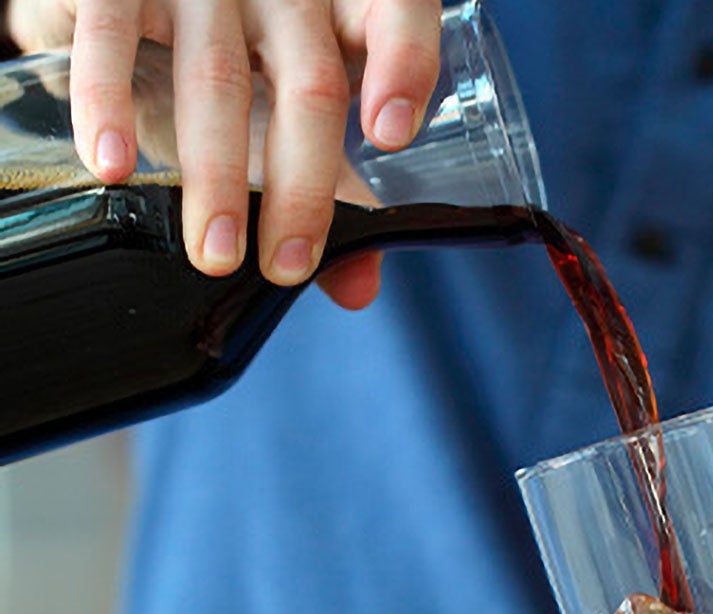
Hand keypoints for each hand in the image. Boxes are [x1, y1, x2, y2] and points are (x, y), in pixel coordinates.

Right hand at [6, 0, 441, 302]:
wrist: (120, 0)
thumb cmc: (229, 63)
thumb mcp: (288, 118)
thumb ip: (330, 189)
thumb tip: (358, 288)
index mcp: (339, 7)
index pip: (395, 13)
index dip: (404, 66)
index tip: (390, 137)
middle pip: (311, 82)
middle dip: (302, 186)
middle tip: (288, 265)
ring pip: (218, 76)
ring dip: (217, 176)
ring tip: (216, 253)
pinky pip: (110, 32)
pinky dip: (108, 103)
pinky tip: (114, 163)